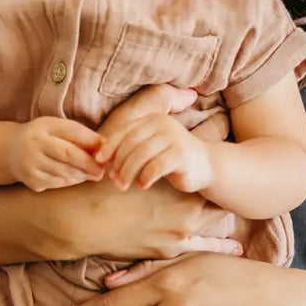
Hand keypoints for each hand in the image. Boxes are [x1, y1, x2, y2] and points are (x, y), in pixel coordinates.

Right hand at [6, 117, 103, 191]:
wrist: (10, 151)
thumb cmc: (42, 136)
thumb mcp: (56, 127)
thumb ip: (79, 134)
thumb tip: (105, 144)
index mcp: (42, 128)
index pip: (71, 132)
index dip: (90, 141)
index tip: (106, 149)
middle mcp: (33, 146)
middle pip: (68, 155)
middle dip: (89, 163)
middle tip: (102, 170)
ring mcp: (30, 165)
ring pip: (65, 172)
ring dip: (82, 174)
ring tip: (93, 173)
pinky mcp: (32, 181)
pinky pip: (58, 183)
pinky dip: (71, 181)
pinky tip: (77, 177)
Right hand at [26, 84, 238, 260]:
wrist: (78, 220)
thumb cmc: (98, 179)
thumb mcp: (124, 135)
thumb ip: (154, 110)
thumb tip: (186, 91)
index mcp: (179, 178)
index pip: (212, 162)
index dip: (224, 156)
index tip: (239, 149)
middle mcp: (187, 206)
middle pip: (220, 196)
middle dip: (231, 188)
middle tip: (246, 182)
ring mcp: (180, 232)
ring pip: (217, 224)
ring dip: (228, 216)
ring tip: (245, 209)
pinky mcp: (170, 251)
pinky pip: (205, 249)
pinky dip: (223, 246)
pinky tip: (237, 248)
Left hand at [96, 113, 212, 192]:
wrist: (205, 165)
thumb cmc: (170, 158)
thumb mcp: (149, 148)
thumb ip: (130, 148)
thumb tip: (99, 157)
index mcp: (152, 119)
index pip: (125, 131)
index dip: (110, 146)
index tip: (99, 161)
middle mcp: (163, 124)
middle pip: (131, 143)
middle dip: (119, 163)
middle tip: (114, 180)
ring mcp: (174, 138)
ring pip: (142, 154)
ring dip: (128, 172)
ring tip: (123, 185)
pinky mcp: (182, 154)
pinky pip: (156, 166)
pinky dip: (145, 177)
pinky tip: (142, 185)